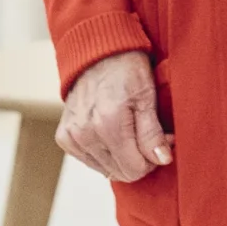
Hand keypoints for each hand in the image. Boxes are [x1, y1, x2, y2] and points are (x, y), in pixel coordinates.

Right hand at [58, 50, 171, 182]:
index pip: (134, 169)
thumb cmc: (127, 70)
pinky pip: (89, 160)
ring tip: (130, 131)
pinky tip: (112, 133)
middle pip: (119, 172)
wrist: (98, 53)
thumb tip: (162, 160)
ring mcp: (72, 137)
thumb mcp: (148, 97)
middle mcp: (85, 134)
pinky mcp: (64, 137)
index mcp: (108, 124)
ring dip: (121, 156)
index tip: (160, 140)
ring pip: (105, 169)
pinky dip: (104, 152)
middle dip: (138, 158)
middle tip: (148, 135)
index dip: (152, 159)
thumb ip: (152, 134)